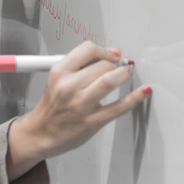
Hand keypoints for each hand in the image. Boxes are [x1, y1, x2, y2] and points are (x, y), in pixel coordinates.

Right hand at [6, 41, 149, 179]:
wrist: (40, 133)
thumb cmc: (51, 107)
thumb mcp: (58, 79)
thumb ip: (81, 66)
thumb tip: (110, 54)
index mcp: (59, 72)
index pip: (87, 50)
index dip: (105, 50)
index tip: (112, 54)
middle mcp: (69, 86)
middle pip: (102, 65)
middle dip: (114, 65)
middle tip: (118, 68)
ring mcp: (81, 104)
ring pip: (109, 80)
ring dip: (122, 75)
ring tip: (124, 75)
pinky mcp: (92, 121)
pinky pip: (119, 107)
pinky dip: (135, 97)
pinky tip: (143, 91)